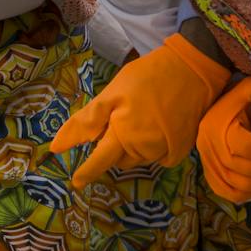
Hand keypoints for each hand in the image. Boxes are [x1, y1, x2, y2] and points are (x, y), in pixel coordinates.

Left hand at [49, 33, 231, 186]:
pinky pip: (158, 158)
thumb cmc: (148, 77)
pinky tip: (156, 127)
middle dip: (112, 148)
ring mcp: (165, 152)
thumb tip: (57, 147)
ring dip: (132, 148)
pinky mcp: (182, 150)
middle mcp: (144, 150)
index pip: (99, 162)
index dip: (86, 172)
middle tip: (118, 122)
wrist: (193, 68)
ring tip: (139, 120)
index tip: (76, 182)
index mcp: (123, 136)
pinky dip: (152, 149)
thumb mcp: (112, 93)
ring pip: (138, 159)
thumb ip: (85, 122)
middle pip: (119, 160)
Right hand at [197, 78, 250, 203]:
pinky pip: (222, 190)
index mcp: (219, 123)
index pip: (245, 146)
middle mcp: (206, 142)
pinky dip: (242, 193)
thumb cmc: (248, 94)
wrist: (225, 97)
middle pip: (237, 169)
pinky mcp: (207, 168)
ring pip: (231, 184)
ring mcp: (205, 158)